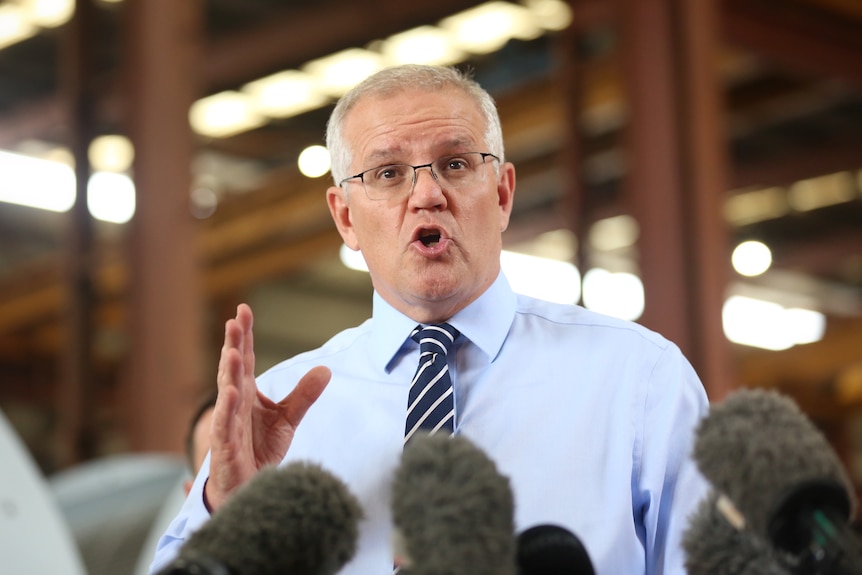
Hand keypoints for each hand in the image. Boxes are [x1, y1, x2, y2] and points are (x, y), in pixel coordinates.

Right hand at [205, 303, 330, 510]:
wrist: (246, 486)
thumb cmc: (259, 448)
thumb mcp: (288, 418)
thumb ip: (304, 395)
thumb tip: (326, 370)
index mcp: (246, 392)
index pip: (245, 358)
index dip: (244, 335)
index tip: (243, 310)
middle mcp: (233, 402)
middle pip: (233, 368)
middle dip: (233, 344)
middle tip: (234, 320)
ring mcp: (227, 422)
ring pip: (226, 391)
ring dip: (228, 371)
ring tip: (232, 350)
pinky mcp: (225, 444)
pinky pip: (225, 424)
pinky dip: (227, 408)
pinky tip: (232, 392)